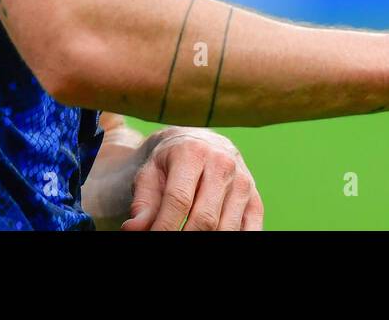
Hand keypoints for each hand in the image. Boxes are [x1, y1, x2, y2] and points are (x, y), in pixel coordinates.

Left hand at [121, 128, 263, 230]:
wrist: (200, 143)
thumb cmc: (169, 163)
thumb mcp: (150, 174)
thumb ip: (143, 203)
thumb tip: (133, 229)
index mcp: (193, 153)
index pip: (178, 200)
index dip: (164, 227)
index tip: (153, 238)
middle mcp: (222, 164)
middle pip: (205, 218)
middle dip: (184, 237)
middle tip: (169, 244)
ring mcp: (243, 182)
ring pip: (226, 228)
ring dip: (207, 241)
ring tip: (186, 237)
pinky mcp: (255, 199)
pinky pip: (250, 230)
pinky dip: (232, 239)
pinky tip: (213, 236)